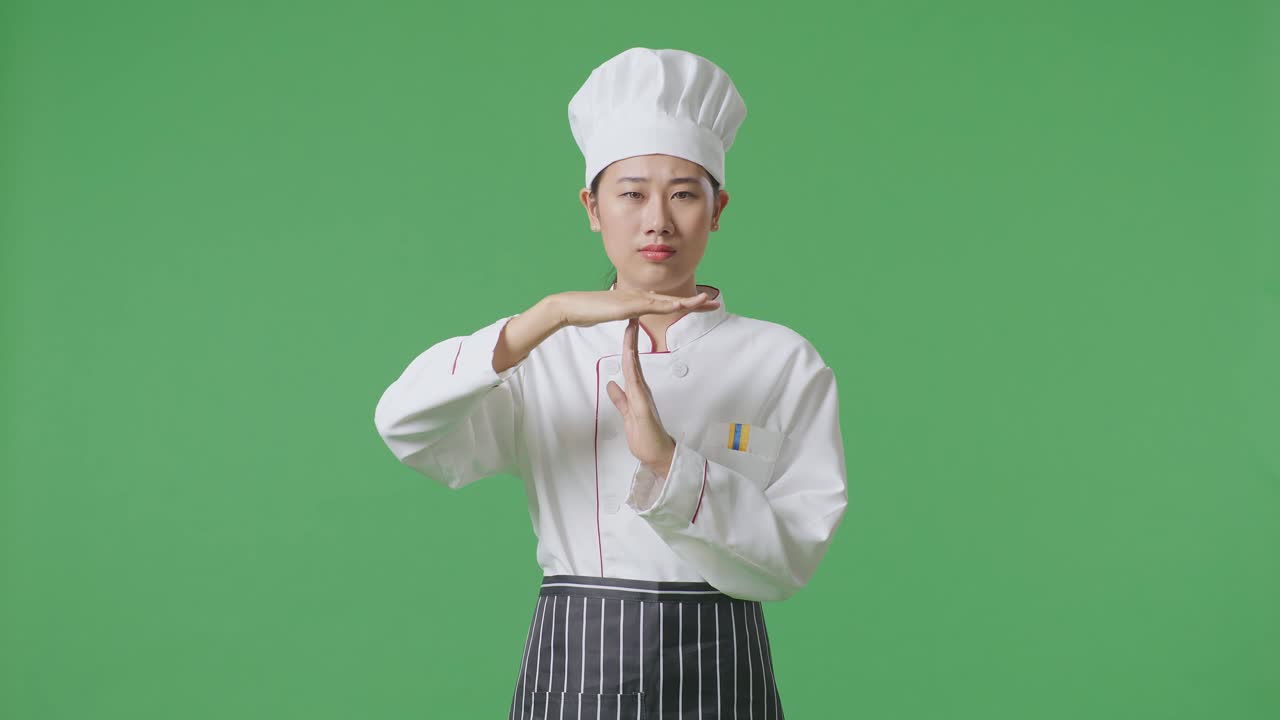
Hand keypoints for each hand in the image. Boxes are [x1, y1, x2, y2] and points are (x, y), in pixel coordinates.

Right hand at [552, 287, 719, 328]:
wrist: (569, 307)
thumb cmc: (587, 311)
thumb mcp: (612, 315)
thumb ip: (624, 315)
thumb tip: (632, 317)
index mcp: (636, 301)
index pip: (666, 302)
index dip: (686, 303)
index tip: (702, 305)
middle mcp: (638, 297)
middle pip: (672, 299)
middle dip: (695, 301)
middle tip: (715, 302)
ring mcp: (633, 300)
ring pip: (665, 300)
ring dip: (687, 300)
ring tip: (706, 301)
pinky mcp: (626, 305)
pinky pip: (650, 306)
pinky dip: (667, 305)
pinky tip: (680, 305)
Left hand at [605, 317, 675, 476]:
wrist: (658, 456)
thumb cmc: (645, 437)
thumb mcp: (627, 415)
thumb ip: (620, 400)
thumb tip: (611, 385)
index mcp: (637, 392)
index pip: (630, 365)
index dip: (627, 346)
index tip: (626, 328)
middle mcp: (641, 391)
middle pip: (633, 360)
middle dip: (631, 339)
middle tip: (631, 317)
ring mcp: (643, 398)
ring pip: (635, 368)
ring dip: (632, 348)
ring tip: (630, 328)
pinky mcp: (643, 407)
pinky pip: (636, 384)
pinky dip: (633, 369)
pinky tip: (630, 357)